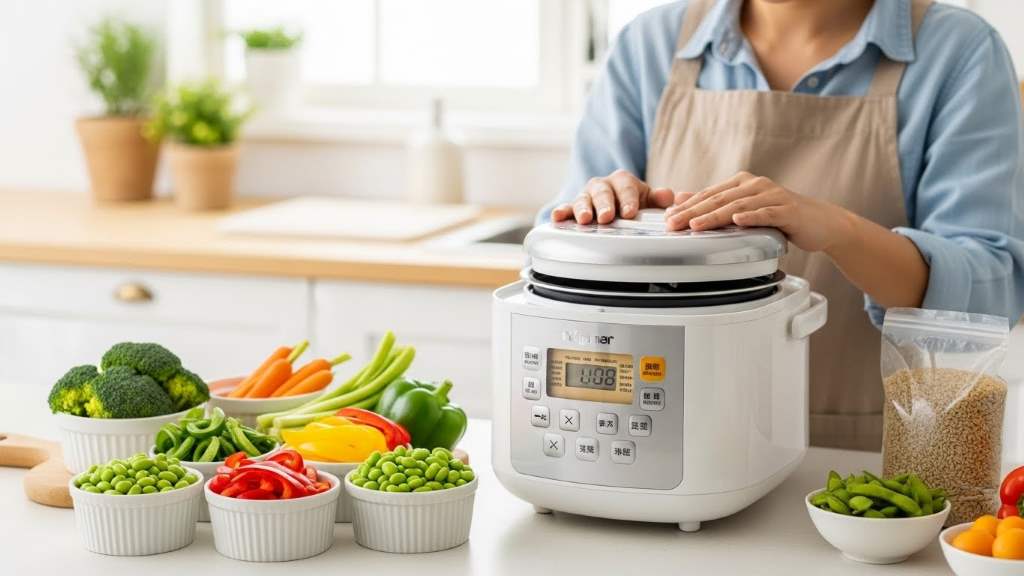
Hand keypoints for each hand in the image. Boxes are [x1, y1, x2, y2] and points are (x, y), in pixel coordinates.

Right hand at [551, 170, 673, 223]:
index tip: (630, 212)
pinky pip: (565, 208)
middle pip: (602, 192)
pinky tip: (556, 217)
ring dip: (583, 209)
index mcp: (622, 180)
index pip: (626, 187)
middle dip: (604, 204)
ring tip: (585, 220)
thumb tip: (669, 196)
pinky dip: (561, 212)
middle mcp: (602, 185)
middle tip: (607, 217)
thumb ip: (659, 199)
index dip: (628, 199)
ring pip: (582, 200)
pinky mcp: (572, 208)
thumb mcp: (648, 200)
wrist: (615, 207)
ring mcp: (586, 196)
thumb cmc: (633, 204)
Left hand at [664, 171, 853, 252]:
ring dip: (715, 216)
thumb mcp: (745, 209)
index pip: (708, 194)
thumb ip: (717, 203)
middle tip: (672, 224)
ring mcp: (773, 196)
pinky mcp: (788, 210)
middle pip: (718, 199)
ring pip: (738, 206)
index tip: (667, 218)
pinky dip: (752, 217)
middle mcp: (755, 185)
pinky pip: (767, 213)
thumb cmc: (780, 217)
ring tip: (695, 225)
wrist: (821, 223)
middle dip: (692, 212)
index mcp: (742, 183)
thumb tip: (681, 199)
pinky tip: (738, 221)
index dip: (687, 206)